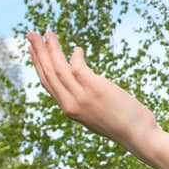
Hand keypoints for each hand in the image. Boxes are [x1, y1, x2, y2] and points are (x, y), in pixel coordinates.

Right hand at [26, 31, 158, 152]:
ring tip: (47, 33)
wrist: (138, 135)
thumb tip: (86, 80)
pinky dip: (75, 56)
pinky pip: (77, 67)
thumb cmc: (123, 124)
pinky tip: (78, 49)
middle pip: (48, 73)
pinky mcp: (95, 89)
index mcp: (70, 109)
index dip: (38, 65)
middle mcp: (71, 104)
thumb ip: (86, 99)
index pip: (47, 84)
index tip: (34, 51)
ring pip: (58, 68)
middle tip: (31, 34)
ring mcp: (82, 97)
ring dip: (50, 48)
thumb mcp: (97, 113)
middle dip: (38, 52)